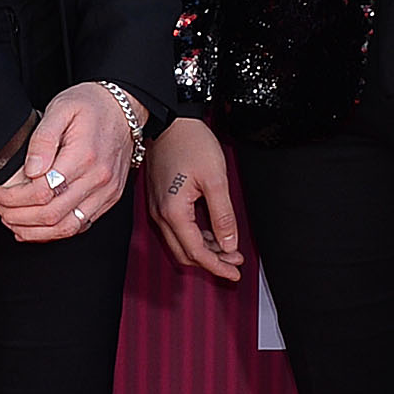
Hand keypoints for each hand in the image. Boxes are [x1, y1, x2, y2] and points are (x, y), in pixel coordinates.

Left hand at [0, 82, 131, 242]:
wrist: (124, 108)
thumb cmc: (90, 105)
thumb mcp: (61, 108)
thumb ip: (43, 139)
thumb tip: (31, 170)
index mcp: (83, 156)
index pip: (40, 191)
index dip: (10, 198)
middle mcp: (98, 179)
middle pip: (50, 214)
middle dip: (16, 216)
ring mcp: (106, 192)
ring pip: (66, 228)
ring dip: (33, 231)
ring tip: (10, 221)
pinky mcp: (109, 199)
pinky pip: (81, 226)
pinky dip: (54, 232)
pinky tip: (35, 227)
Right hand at [146, 116, 241, 281]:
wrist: (170, 120)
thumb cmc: (191, 143)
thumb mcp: (215, 179)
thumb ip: (223, 215)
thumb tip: (229, 244)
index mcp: (173, 212)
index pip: (196, 252)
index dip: (217, 266)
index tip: (235, 273)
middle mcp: (160, 215)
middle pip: (185, 253)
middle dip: (212, 262)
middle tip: (235, 263)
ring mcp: (157, 209)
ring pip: (180, 243)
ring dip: (204, 250)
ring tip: (229, 249)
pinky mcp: (159, 201)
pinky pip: (176, 230)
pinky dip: (195, 237)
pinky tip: (213, 234)